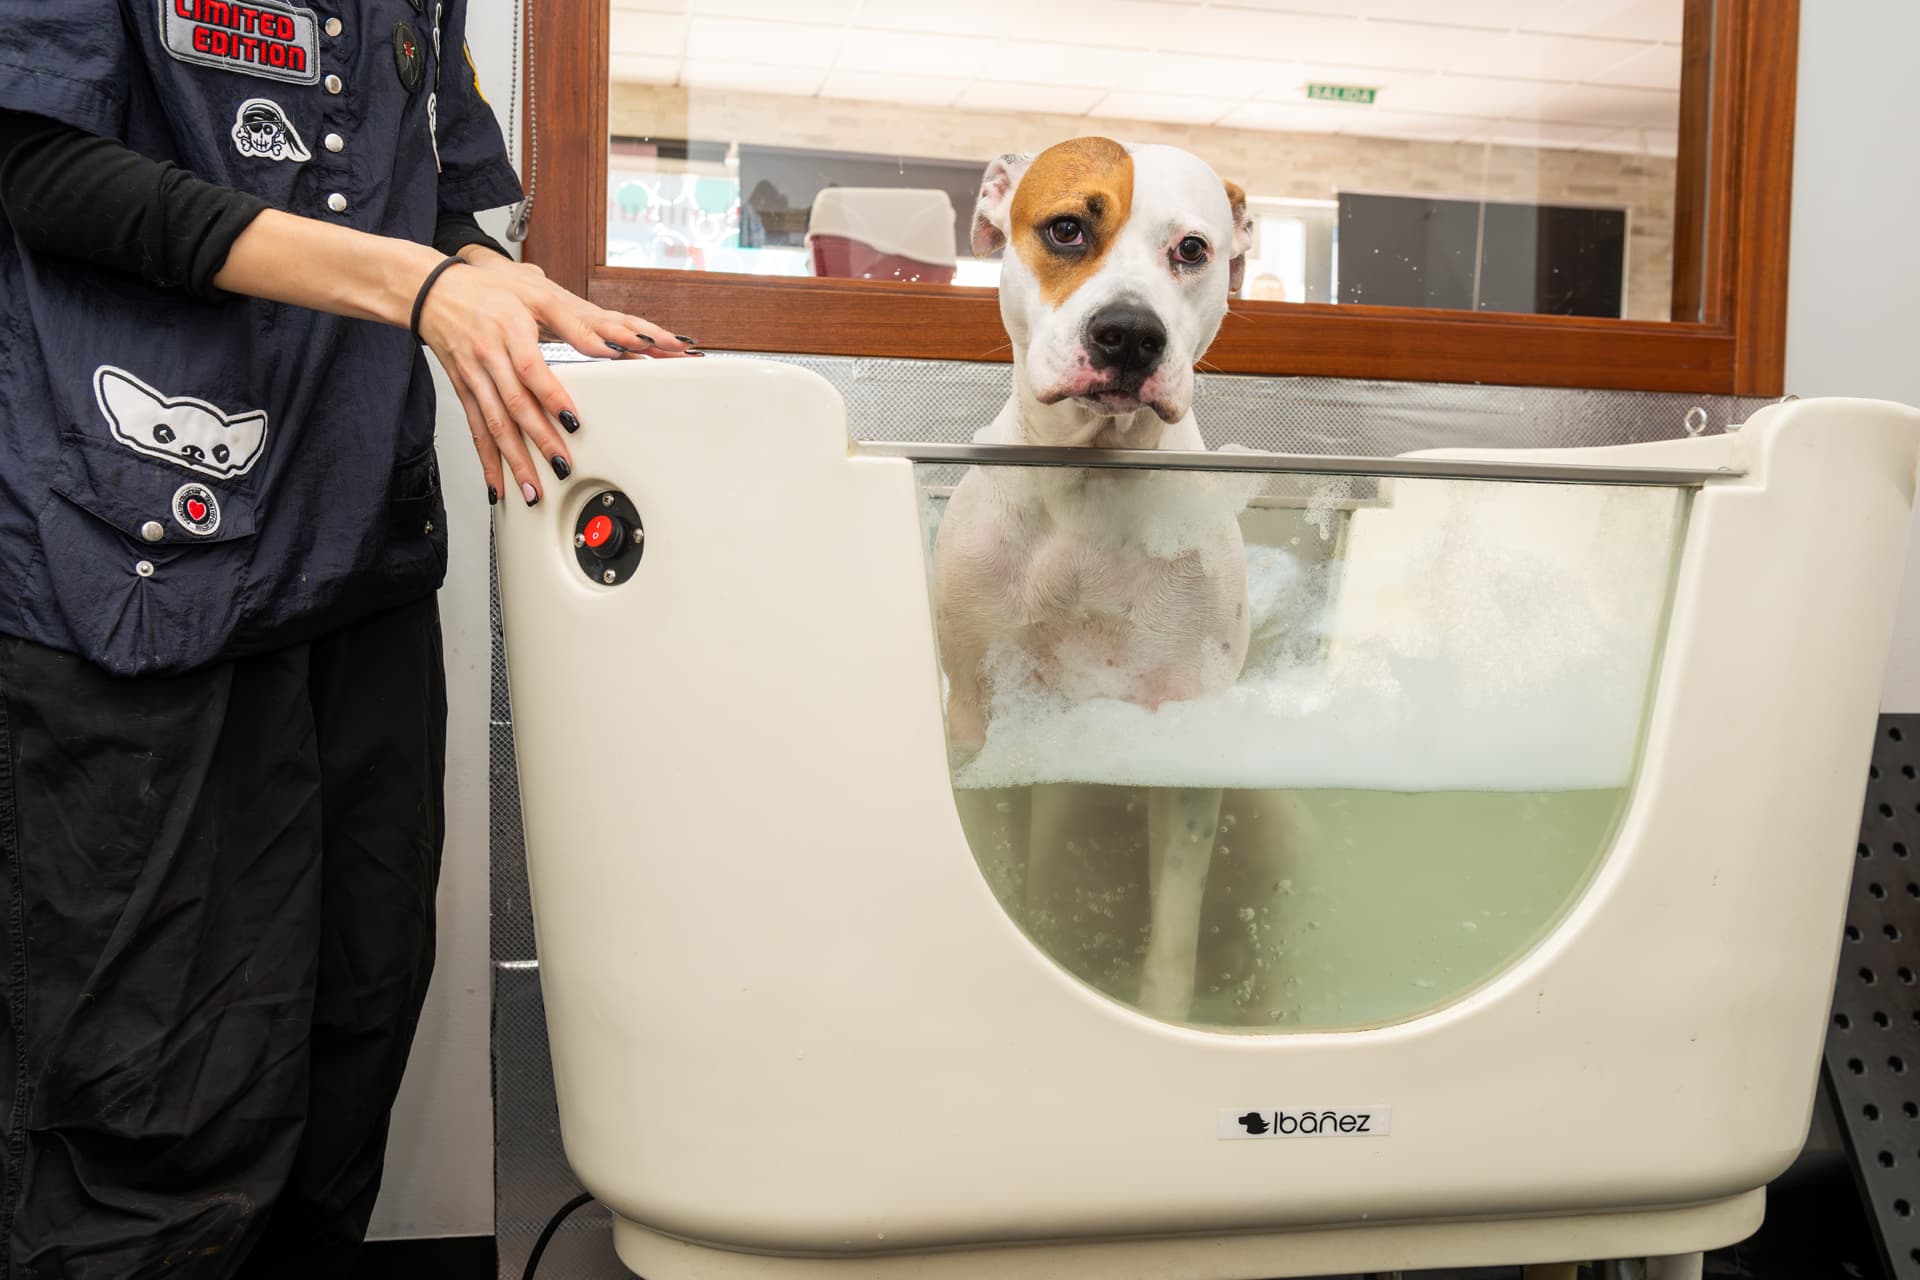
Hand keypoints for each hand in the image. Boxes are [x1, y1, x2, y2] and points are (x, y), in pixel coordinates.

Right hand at [417, 251, 696, 505]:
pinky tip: (498, 485)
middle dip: (538, 441)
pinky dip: (487, 461)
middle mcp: (488, 357)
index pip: (531, 369)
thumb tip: (607, 345)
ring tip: (532, 491)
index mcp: (509, 331)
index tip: (573, 421)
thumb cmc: (488, 291)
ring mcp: (473, 378)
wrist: (432, 292)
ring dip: (513, 462)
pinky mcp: (464, 391)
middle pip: (514, 406)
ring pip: (494, 426)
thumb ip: (574, 322)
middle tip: (562, 466)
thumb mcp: (535, 294)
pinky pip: (476, 431)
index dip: (552, 397)